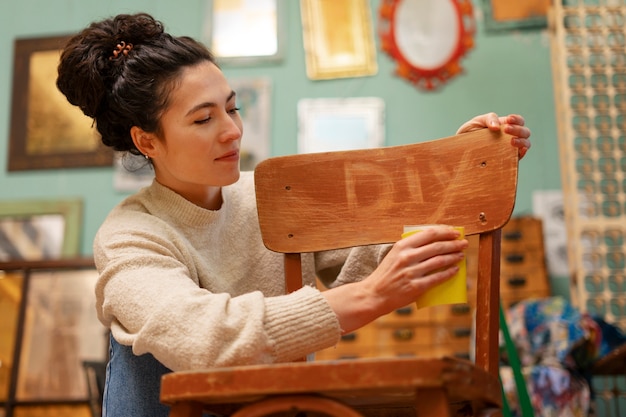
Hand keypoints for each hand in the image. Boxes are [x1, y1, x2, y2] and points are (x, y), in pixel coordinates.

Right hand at [322, 226, 467, 333]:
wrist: (374, 294)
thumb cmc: (386, 274)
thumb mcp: (394, 255)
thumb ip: (411, 248)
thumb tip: (435, 242)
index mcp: (402, 246)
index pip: (428, 234)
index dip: (445, 232)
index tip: (455, 231)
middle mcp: (407, 257)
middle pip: (437, 246)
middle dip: (453, 243)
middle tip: (463, 242)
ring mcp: (412, 272)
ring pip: (439, 261)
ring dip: (453, 257)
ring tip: (461, 255)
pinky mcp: (416, 287)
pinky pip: (437, 277)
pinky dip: (448, 273)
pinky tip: (455, 269)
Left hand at [456, 112, 530, 158]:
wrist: (459, 150)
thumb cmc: (469, 134)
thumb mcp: (477, 121)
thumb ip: (489, 119)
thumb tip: (497, 127)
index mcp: (505, 126)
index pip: (519, 121)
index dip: (517, 120)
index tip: (509, 120)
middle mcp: (509, 137)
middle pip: (524, 132)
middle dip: (518, 130)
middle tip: (506, 130)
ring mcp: (509, 149)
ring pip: (525, 144)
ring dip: (521, 141)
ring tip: (511, 142)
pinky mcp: (506, 160)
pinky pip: (518, 158)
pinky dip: (522, 153)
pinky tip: (519, 150)